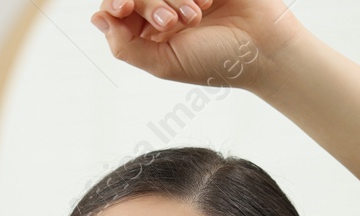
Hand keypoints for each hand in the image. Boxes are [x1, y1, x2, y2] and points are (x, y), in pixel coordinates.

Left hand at [87, 0, 311, 94]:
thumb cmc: (216, 62)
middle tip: (173, 20)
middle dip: (150, 3)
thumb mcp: (164, 64)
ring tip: (195, 15)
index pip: (116, 6)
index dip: (114, 3)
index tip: (123, 8)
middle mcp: (164, 5)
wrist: (263, 49)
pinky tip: (208, 1)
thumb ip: (125, 47)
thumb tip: (96, 19)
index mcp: (149, 31)